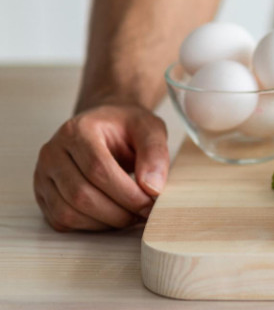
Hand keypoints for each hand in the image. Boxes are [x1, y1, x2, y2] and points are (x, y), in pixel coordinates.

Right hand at [34, 104, 168, 231]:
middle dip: (118, 212)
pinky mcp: (43, 193)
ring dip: (105, 222)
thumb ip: (155, 153)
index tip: (150, 203)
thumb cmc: (127, 128)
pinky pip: (61, 220)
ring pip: (68, 212)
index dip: (127, 193)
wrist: (105, 124)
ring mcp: (42, 174)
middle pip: (81, 194)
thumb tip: (152, 188)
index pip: (97, 169)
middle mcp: (53, 152)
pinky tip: (112, 216)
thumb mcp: (149, 129)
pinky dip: (90, 226)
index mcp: (78, 130)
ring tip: (131, 215)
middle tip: (144, 213)